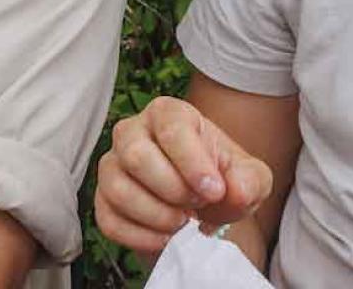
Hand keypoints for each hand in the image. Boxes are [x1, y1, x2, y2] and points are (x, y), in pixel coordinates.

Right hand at [94, 96, 273, 255]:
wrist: (202, 208)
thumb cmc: (221, 180)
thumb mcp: (250, 178)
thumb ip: (249, 180)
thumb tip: (232, 190)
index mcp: (169, 113)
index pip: (172, 129)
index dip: (193, 164)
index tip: (213, 191)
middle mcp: (132, 131)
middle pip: (136, 156)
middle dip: (172, 189)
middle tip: (196, 206)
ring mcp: (112, 165)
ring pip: (118, 189)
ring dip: (155, 215)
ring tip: (182, 223)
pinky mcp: (102, 199)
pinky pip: (108, 219)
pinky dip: (139, 236)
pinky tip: (164, 238)